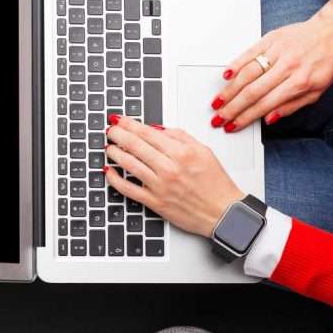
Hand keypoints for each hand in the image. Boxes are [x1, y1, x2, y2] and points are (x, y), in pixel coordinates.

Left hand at [103, 115, 242, 237]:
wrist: (223, 212)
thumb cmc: (216, 184)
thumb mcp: (203, 151)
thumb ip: (180, 136)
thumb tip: (156, 129)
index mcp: (181, 153)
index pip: (147, 133)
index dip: (129, 124)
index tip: (120, 120)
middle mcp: (169, 168)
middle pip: (134, 145)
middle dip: (118, 134)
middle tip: (111, 130)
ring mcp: (160, 186)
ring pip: (129, 164)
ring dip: (114, 153)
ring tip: (109, 147)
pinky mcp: (155, 202)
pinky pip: (128, 189)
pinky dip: (115, 179)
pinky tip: (109, 171)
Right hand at [212, 0, 332, 130]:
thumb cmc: (326, 62)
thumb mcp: (318, 91)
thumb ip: (292, 106)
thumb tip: (270, 118)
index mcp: (300, 82)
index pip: (265, 104)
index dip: (246, 117)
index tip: (233, 125)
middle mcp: (287, 67)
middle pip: (252, 91)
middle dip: (232, 108)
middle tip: (219, 117)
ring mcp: (278, 51)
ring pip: (247, 73)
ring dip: (229, 90)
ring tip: (218, 102)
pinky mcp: (271, 38)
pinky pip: (249, 52)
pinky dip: (235, 64)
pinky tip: (225, 75)